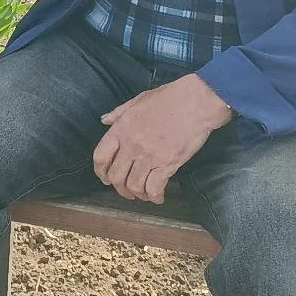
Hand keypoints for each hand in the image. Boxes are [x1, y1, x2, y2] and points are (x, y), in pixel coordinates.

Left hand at [92, 74, 232, 204]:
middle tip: (127, 190)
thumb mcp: (137, 100)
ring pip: (134, 186)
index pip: (100, 157)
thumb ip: (118, 113)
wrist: (195, 102)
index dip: (100, 171)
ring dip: (136, 194)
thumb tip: (104, 120)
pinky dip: (154, 197)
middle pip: (116, 176)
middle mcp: (132, 145)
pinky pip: (154, 188)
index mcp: (122, 129)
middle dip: (119, 188)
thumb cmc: (167, 98)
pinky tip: (157, 197)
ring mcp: (149, 156)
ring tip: (142, 195)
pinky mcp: (168, 164)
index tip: (105, 178)